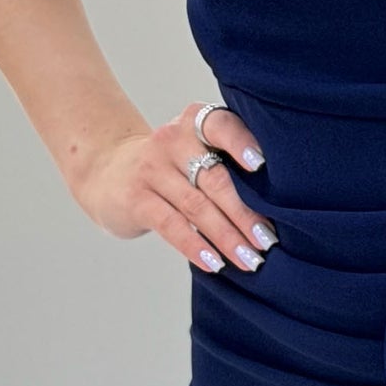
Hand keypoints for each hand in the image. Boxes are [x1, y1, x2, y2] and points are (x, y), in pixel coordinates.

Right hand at [72, 101, 276, 276]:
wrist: (107, 170)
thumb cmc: (171, 165)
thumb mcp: (193, 148)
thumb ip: (225, 161)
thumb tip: (278, 203)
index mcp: (194, 122)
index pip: (220, 126)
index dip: (241, 143)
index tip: (262, 165)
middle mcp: (172, 140)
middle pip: (215, 178)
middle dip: (246, 213)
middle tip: (268, 240)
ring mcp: (151, 169)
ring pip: (197, 206)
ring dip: (227, 236)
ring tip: (250, 259)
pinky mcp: (135, 198)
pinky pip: (170, 224)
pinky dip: (195, 245)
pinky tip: (215, 263)